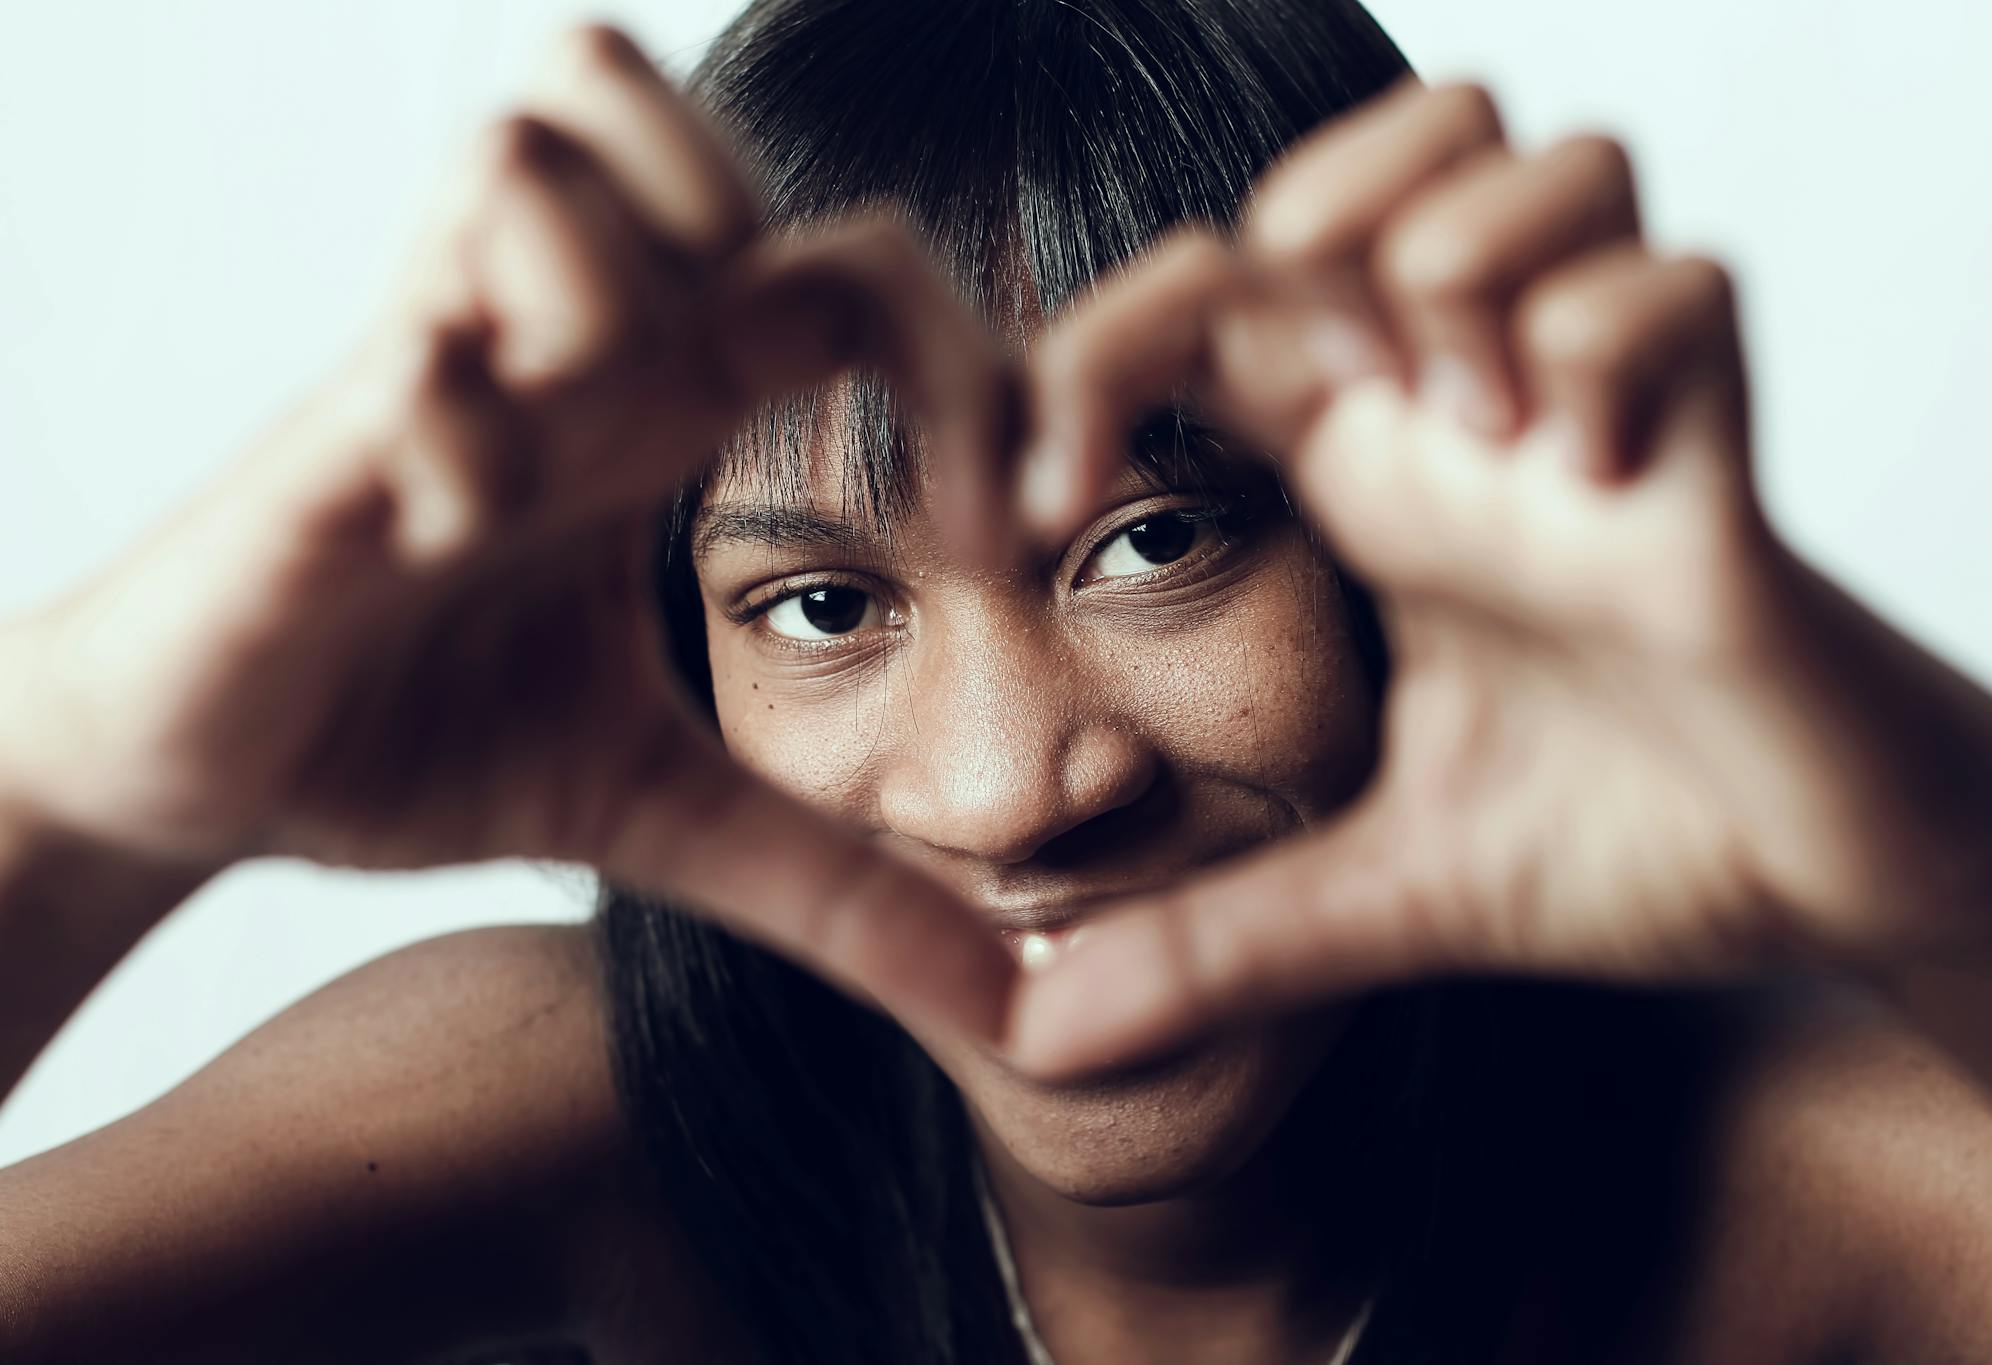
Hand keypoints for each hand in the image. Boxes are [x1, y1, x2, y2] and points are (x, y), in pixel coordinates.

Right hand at [0, 26, 1017, 1043]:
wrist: (204, 773)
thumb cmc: (427, 736)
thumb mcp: (666, 813)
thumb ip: (839, 889)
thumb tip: (1014, 1013)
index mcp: (662, 401)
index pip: (859, 268)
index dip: (972, 367)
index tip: (1001, 544)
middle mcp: (559, 354)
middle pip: (662, 99)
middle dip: (754, 214)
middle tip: (773, 403)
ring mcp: (437, 372)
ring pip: (533, 146)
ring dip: (600, 283)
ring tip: (590, 442)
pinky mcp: (322, 444)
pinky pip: (415, 350)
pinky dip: (458, 433)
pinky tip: (454, 539)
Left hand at [1005, 79, 1991, 1074]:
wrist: (1829, 893)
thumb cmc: (1629, 846)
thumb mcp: (1379, 898)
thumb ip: (1212, 950)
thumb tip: (1035, 1038)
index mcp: (1368, 480)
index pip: (1202, 307)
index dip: (1089, 351)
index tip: (1036, 502)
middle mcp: (1470, 419)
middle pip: (1369, 164)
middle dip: (1302, 229)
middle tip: (1318, 394)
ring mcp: (1600, 416)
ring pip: (1526, 166)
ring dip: (1462, 276)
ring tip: (1477, 445)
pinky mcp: (1724, 454)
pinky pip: (1678, 288)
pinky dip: (1611, 357)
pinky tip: (1595, 483)